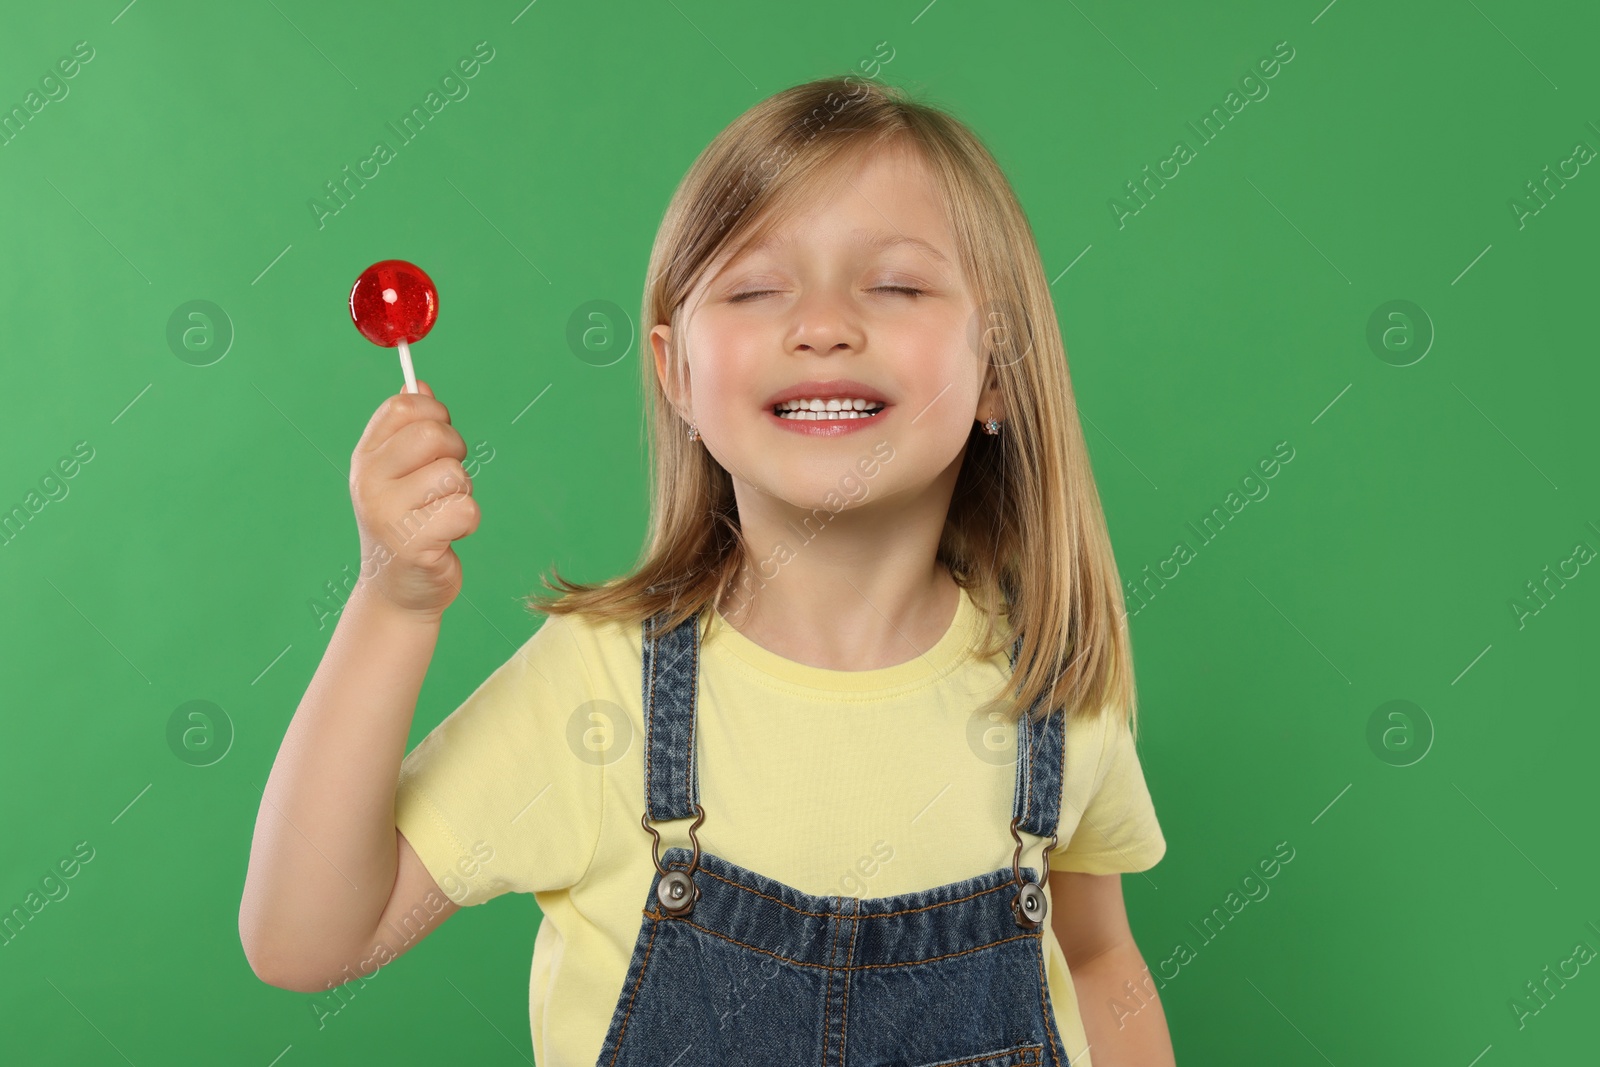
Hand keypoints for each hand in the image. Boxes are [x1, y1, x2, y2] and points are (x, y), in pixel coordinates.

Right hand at [348, 380, 479, 620]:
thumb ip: (408, 430)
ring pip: (454, 474)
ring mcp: (387, 512)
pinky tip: (448, 536)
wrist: (397, 591)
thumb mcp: (398, 474)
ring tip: (441, 512)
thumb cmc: (405, 525)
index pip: (403, 406)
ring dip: (462, 493)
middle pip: (434, 434)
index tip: (438, 440)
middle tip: (447, 481)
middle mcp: (369, 480)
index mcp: (366, 457)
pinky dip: (468, 522)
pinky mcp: (413, 543)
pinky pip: (466, 510)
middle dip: (456, 452)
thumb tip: (419, 383)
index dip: (434, 414)